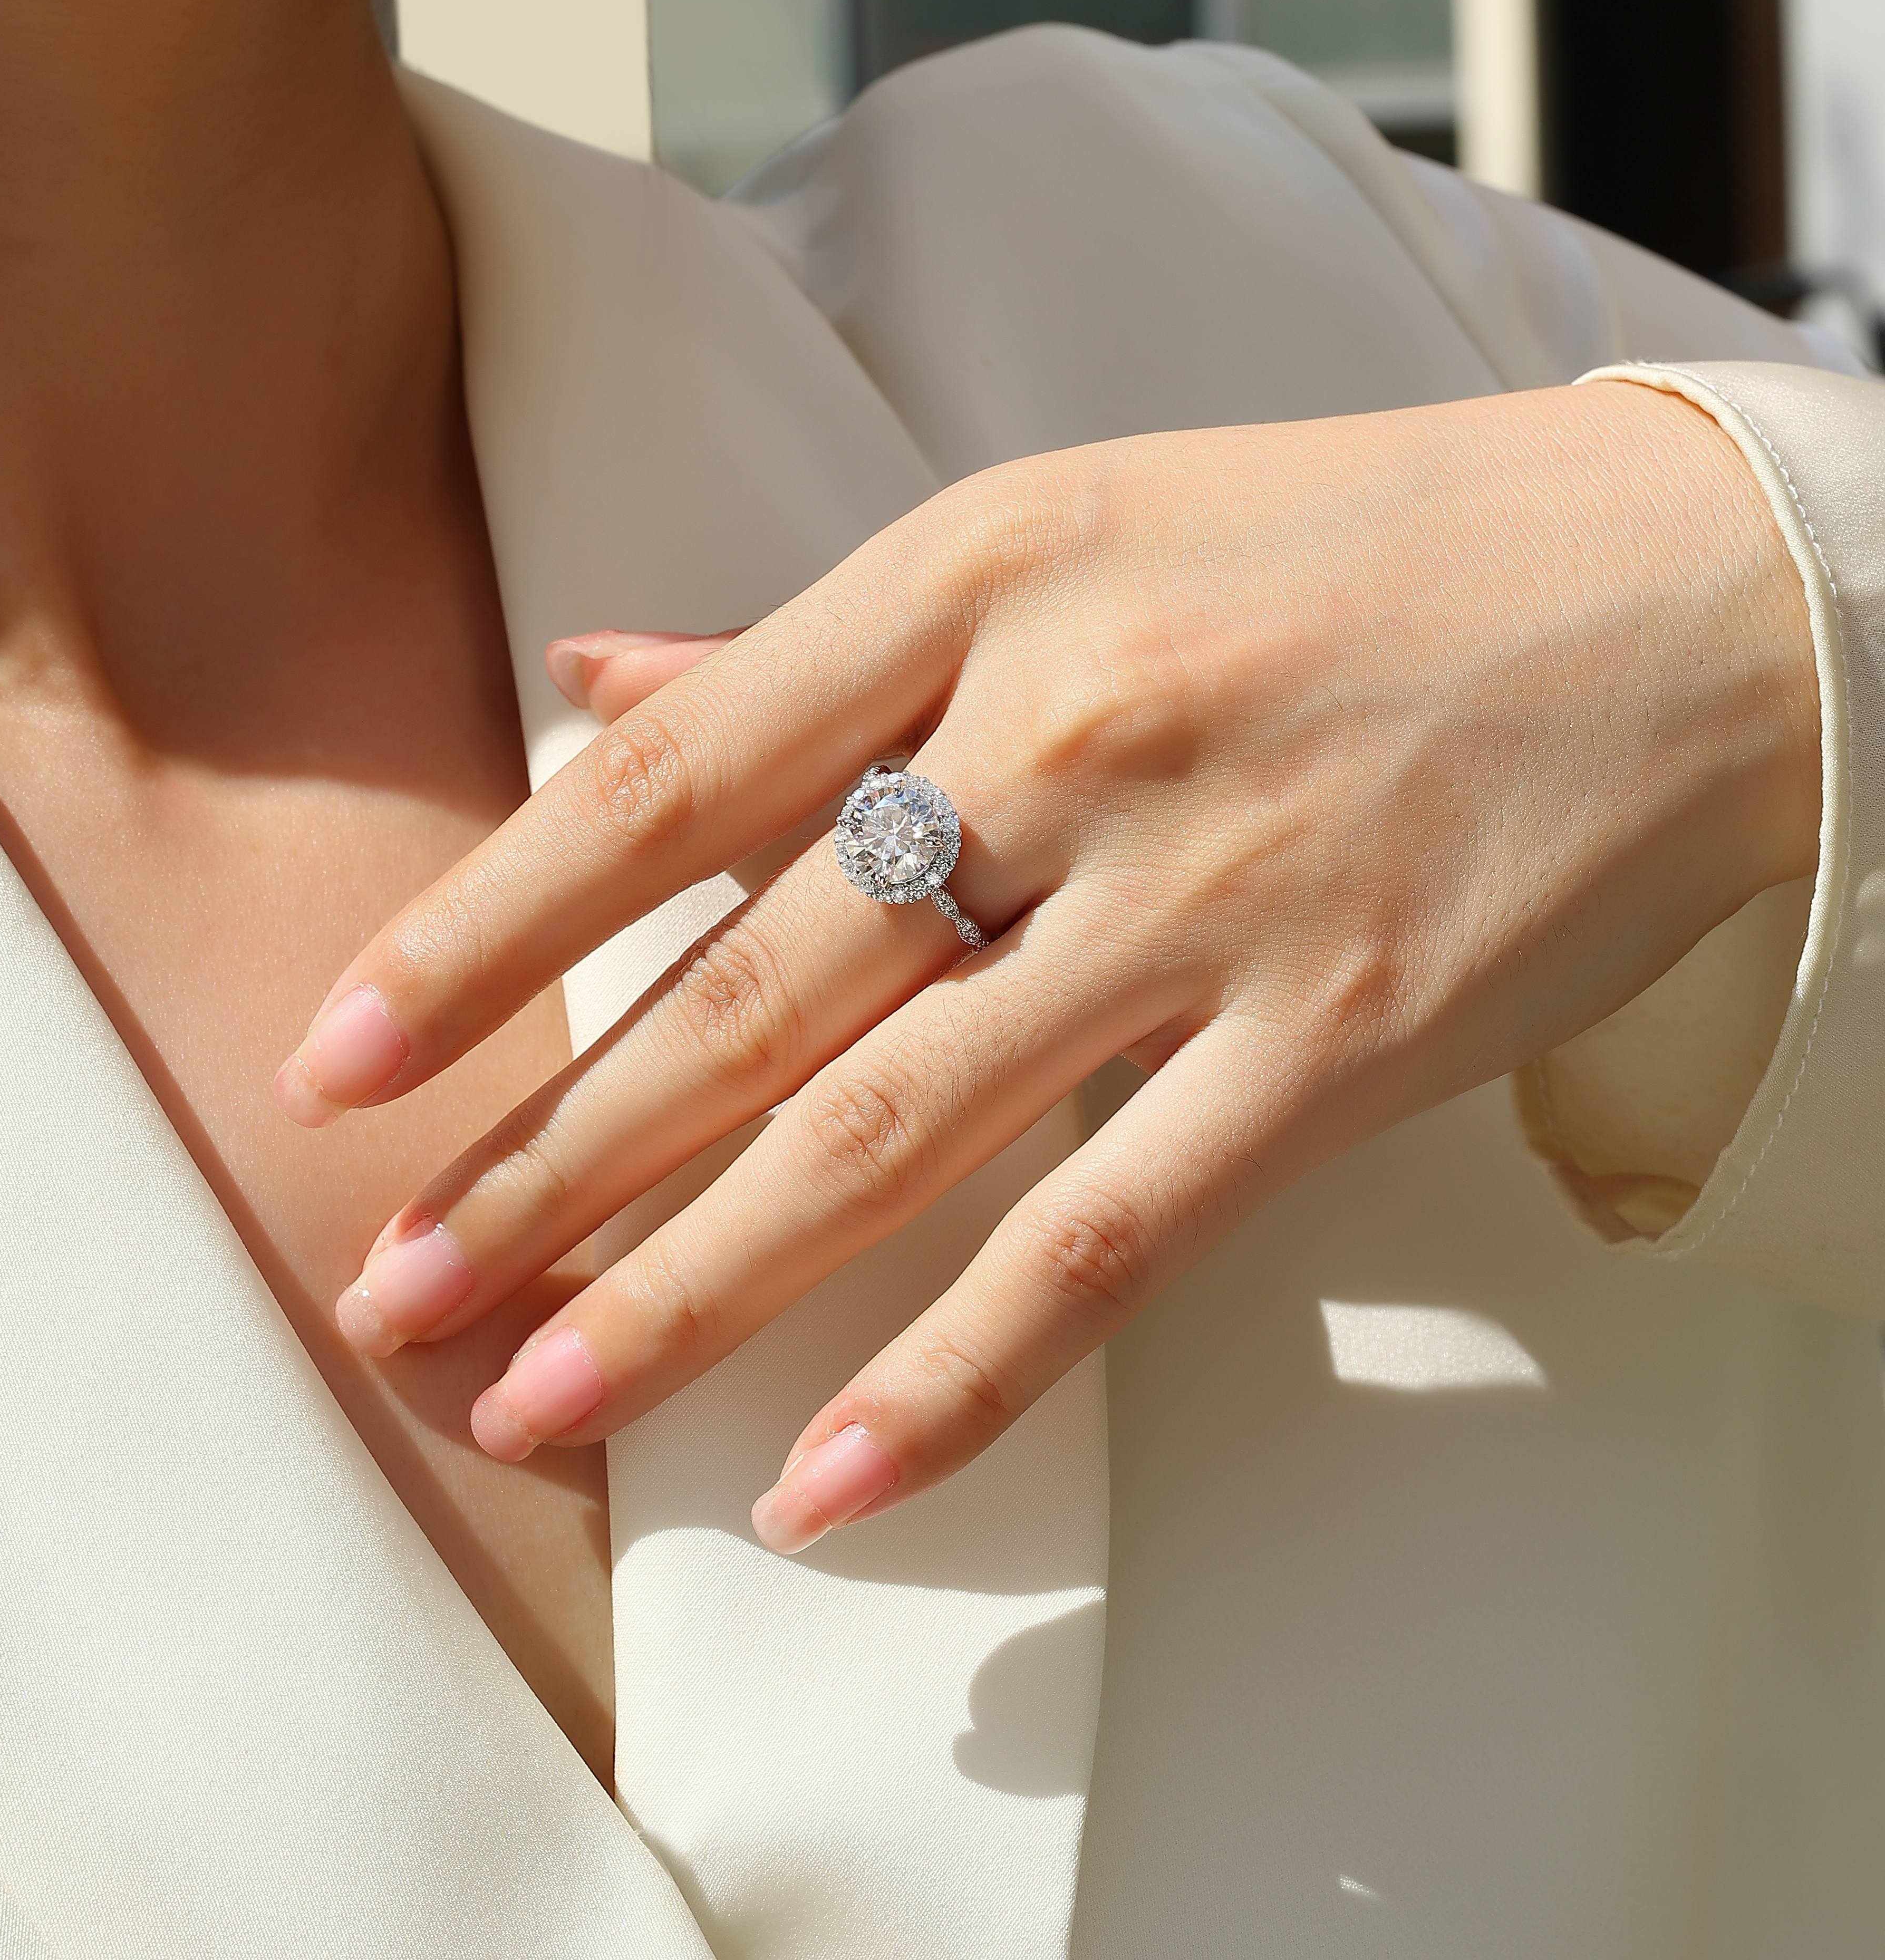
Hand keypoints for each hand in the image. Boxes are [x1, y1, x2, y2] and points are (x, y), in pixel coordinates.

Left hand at [276, 383, 1818, 1552]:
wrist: (1671, 595)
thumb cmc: (1345, 552)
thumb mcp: (1068, 531)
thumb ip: (813, 639)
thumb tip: (591, 680)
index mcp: (977, 582)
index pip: (665, 786)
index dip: (485, 936)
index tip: (341, 1060)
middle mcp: (1066, 735)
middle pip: (745, 992)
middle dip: (541, 1161)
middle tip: (386, 1291)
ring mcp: (1204, 897)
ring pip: (886, 1133)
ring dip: (683, 1287)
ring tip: (526, 1400)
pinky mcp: (1337, 1036)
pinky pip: (1107, 1231)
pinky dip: (956, 1367)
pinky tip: (822, 1479)